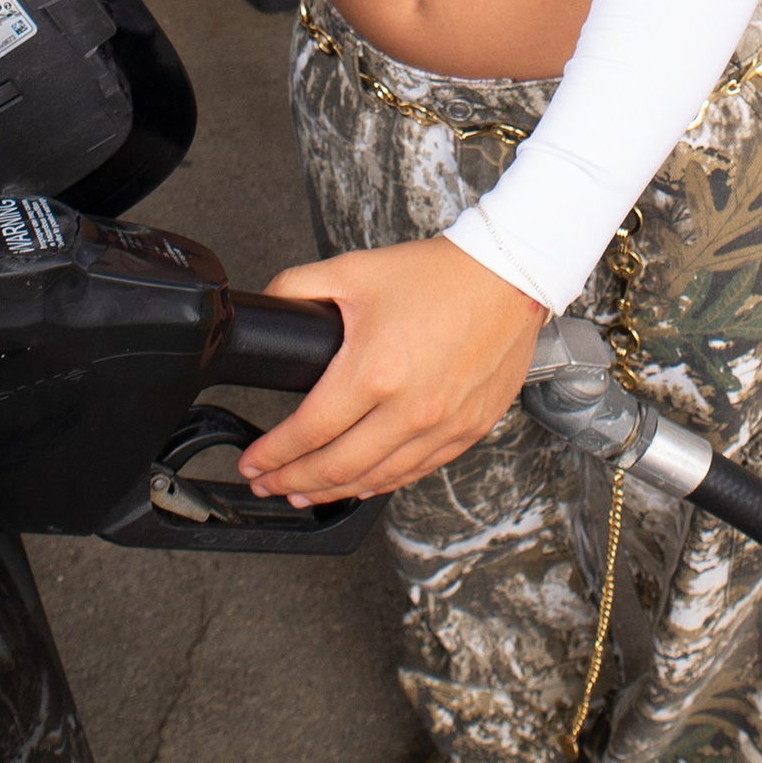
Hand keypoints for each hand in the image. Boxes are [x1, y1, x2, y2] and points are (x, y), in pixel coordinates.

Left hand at [237, 238, 543, 505]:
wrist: (508, 277)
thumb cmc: (439, 275)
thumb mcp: (355, 270)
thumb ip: (299, 288)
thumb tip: (269, 308)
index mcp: (376, 371)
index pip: (310, 431)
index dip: (273, 454)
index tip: (253, 462)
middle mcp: (411, 409)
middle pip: (337, 469)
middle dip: (291, 482)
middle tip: (267, 485)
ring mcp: (443, 426)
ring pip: (376, 480)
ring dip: (332, 492)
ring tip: (302, 492)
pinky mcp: (468, 431)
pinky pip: (415, 472)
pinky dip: (381, 484)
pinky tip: (360, 485)